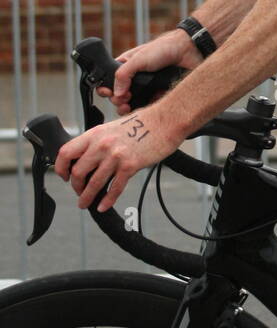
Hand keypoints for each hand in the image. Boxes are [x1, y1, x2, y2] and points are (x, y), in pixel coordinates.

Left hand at [55, 109, 182, 212]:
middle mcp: (102, 144)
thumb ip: (99, 142)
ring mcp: (115, 156)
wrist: (165, 121)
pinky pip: (114, 188)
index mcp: (95, 134)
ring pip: (94, 183)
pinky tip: (103, 206)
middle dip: (76, 186)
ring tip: (85, 204)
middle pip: (78, 171)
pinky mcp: (130, 166)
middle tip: (79, 192)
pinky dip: (107, 200)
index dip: (61, 168)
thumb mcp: (113, 128)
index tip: (64, 176)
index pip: (66, 152)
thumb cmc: (143, 123)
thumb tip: (88, 160)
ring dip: (87, 197)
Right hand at [97, 29, 202, 114]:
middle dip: (118, 101)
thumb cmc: (163, 48)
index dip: (107, 89)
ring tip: (129, 108)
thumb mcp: (138, 59)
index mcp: (127, 67)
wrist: (188, 51)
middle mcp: (136, 78)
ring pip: (134, 104)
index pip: (111, 81)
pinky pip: (150, 107)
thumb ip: (123, 74)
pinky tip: (145, 110)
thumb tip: (116, 93)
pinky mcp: (160, 95)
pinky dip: (146, 111)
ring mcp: (148, 88)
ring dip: (129, 109)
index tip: (108, 93)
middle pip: (121, 96)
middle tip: (122, 102)